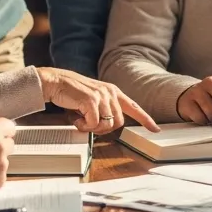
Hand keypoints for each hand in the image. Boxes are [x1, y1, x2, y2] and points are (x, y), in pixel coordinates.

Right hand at [37, 67, 159, 133]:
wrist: (56, 82)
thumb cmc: (72, 93)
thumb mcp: (93, 98)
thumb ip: (104, 109)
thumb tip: (108, 126)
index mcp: (113, 91)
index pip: (134, 107)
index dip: (146, 119)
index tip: (155, 129)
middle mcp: (110, 92)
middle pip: (119, 122)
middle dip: (104, 129)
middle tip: (89, 125)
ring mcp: (101, 96)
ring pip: (107, 125)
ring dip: (92, 128)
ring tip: (81, 120)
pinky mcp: (91, 101)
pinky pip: (93, 124)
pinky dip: (84, 126)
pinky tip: (76, 119)